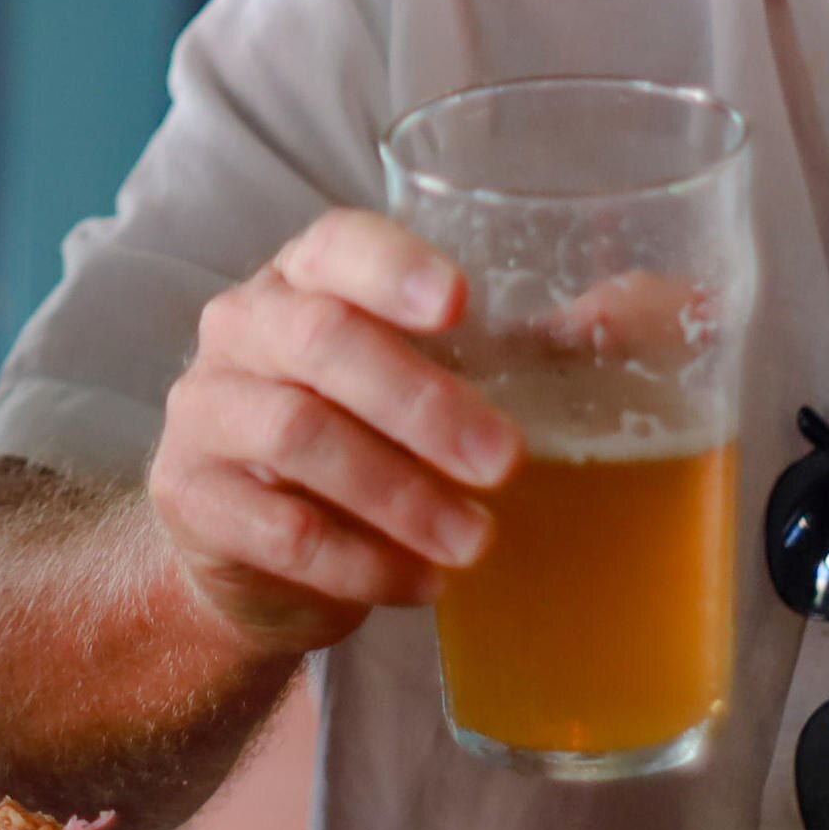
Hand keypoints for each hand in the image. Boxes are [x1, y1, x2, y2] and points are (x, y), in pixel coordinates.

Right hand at [145, 209, 517, 657]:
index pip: (337, 245)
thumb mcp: (431, 381)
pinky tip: (423, 585)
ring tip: (476, 542)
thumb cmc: (366, 437)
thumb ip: (518, 350)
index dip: (395, 267)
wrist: (252, 550)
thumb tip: (638, 321)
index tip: (463, 302)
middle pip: (322, 341)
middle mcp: (243, 327)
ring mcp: (206, 411)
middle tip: (506, 461)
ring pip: (297, 437)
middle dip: (422, 402)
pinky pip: (277, 530)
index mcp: (305, 278)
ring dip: (399, 495)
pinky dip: (361, 563)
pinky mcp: (190, 499)